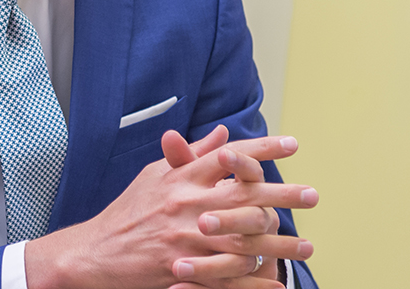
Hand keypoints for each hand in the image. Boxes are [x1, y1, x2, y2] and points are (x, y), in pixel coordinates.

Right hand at [24, 130, 314, 288]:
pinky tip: (276, 281)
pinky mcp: (182, 269)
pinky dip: (253, 279)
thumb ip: (191, 157)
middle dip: (282, 196)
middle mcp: (185, 205)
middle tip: (312, 196)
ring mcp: (184, 239)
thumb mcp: (155, 176)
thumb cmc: (129, 212)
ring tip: (307, 247)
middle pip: (243, 196)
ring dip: (278, 245)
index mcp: (180, 179)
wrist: (97, 252)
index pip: (227, 157)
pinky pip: (226, 274)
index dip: (262, 150)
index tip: (292, 145)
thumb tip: (224, 134)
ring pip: (242, 239)